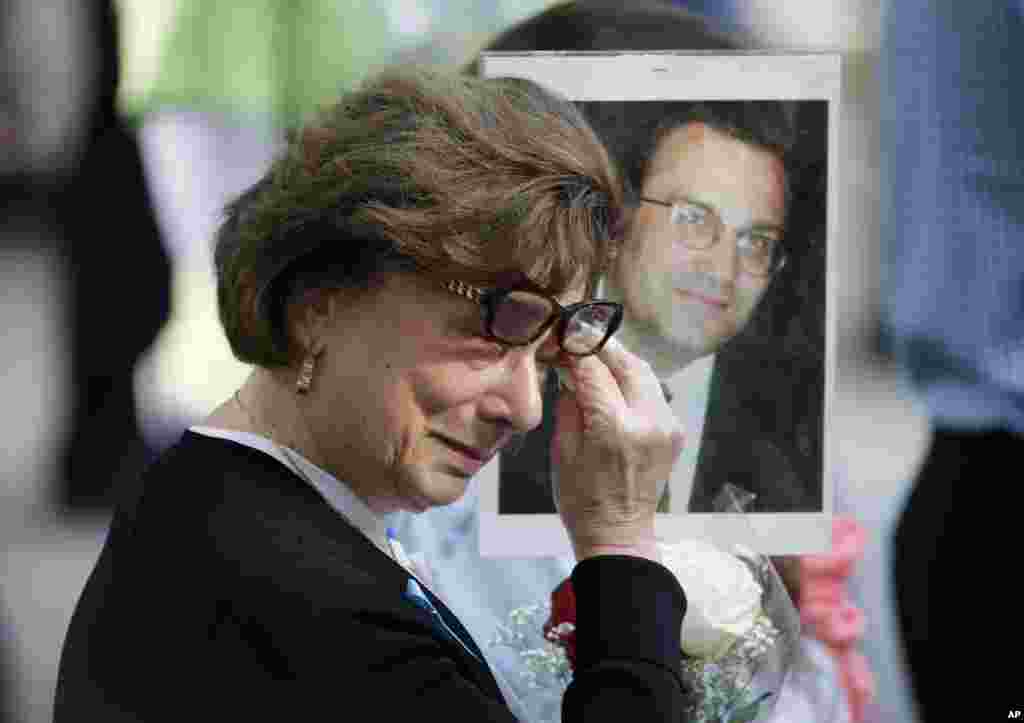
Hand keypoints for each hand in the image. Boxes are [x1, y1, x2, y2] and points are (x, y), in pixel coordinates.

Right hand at [550, 334, 684, 560]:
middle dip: (601, 347)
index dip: (575, 349)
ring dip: (619, 361)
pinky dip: (633, 381)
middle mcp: (648, 421)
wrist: (618, 532)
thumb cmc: (580, 496)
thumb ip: (570, 401)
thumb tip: (572, 367)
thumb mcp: (562, 447)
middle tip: (578, 336)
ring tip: (594, 357)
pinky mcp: (674, 430)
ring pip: (645, 372)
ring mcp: (667, 425)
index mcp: (614, 428)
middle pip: (627, 363)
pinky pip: (653, 391)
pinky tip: (614, 383)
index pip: (594, 370)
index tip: (560, 337)